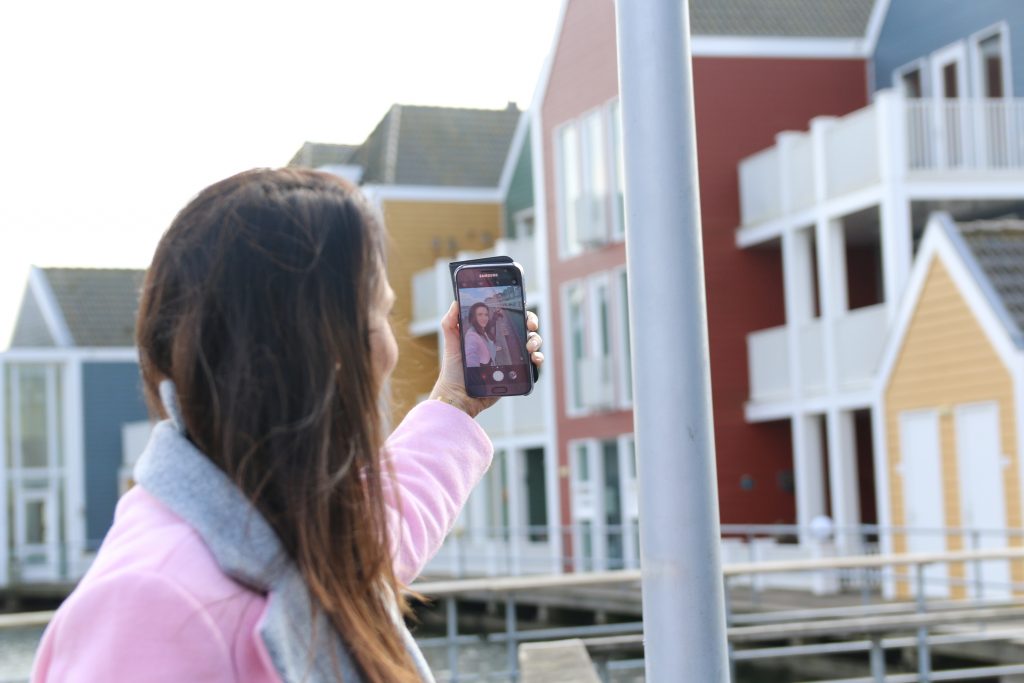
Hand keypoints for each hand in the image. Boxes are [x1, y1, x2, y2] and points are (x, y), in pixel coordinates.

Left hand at [429, 302, 543, 417]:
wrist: (459, 396)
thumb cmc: (454, 370)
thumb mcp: (451, 343)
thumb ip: (450, 322)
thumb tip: (455, 302)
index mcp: (490, 334)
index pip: (509, 317)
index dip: (518, 311)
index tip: (522, 308)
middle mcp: (503, 344)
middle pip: (524, 328)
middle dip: (531, 323)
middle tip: (530, 327)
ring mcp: (511, 359)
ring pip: (532, 344)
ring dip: (536, 341)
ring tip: (530, 347)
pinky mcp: (516, 373)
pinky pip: (533, 364)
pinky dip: (538, 359)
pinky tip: (535, 359)